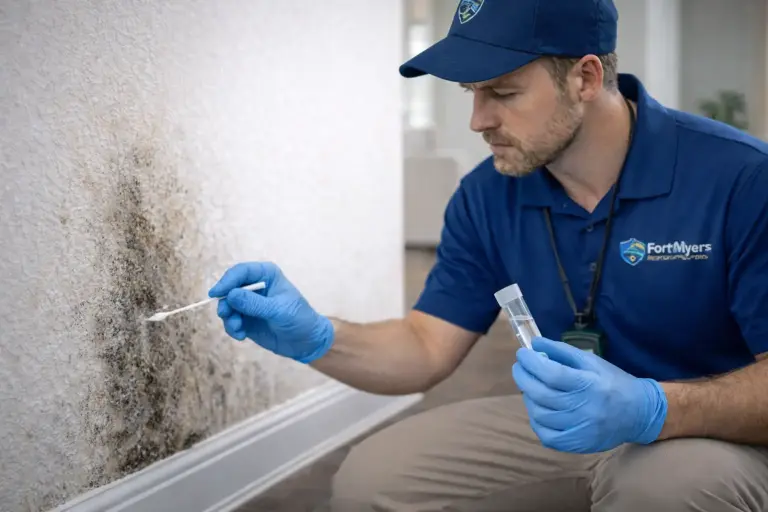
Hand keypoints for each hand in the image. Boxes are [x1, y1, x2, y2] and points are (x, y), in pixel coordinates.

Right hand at [208, 262, 334, 363]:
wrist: (307, 341)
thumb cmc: (299, 319)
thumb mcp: (279, 310)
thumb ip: (255, 304)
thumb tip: (231, 295)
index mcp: (266, 274)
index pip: (241, 272)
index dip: (227, 281)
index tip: (216, 294)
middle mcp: (255, 286)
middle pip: (229, 288)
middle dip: (225, 302)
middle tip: (227, 316)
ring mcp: (249, 303)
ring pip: (227, 306)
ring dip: (228, 318)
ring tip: (238, 329)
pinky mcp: (246, 319)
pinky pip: (230, 321)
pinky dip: (232, 328)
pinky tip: (242, 336)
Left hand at [512, 337, 666, 453]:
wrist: (639, 413)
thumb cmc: (612, 382)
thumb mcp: (591, 361)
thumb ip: (563, 351)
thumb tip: (535, 344)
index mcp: (589, 384)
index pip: (552, 374)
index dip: (532, 363)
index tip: (522, 354)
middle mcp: (584, 408)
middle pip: (542, 394)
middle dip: (523, 378)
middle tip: (519, 368)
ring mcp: (580, 429)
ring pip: (541, 415)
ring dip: (529, 398)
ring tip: (530, 387)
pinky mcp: (578, 444)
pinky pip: (548, 436)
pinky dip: (537, 422)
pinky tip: (538, 409)